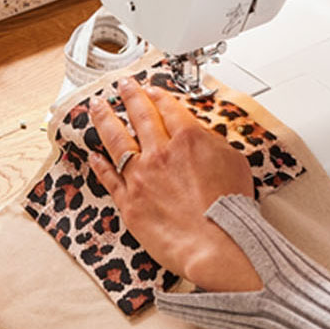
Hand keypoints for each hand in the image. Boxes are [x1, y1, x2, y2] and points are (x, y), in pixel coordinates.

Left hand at [88, 77, 262, 292]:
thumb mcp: (235, 163)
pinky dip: (100, 164)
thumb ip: (214, 144)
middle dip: (129, 95)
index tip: (152, 90)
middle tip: (123, 86)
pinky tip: (94, 155)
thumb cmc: (229, 209)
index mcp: (188, 139)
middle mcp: (160, 153)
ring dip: (104, 118)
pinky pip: (109, 178)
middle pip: (139, 116)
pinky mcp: (129, 202)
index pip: (169, 109)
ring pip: (116, 139)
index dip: (159, 96)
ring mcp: (141, 177)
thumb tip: (202, 138)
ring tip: (96, 106)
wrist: (216, 242)